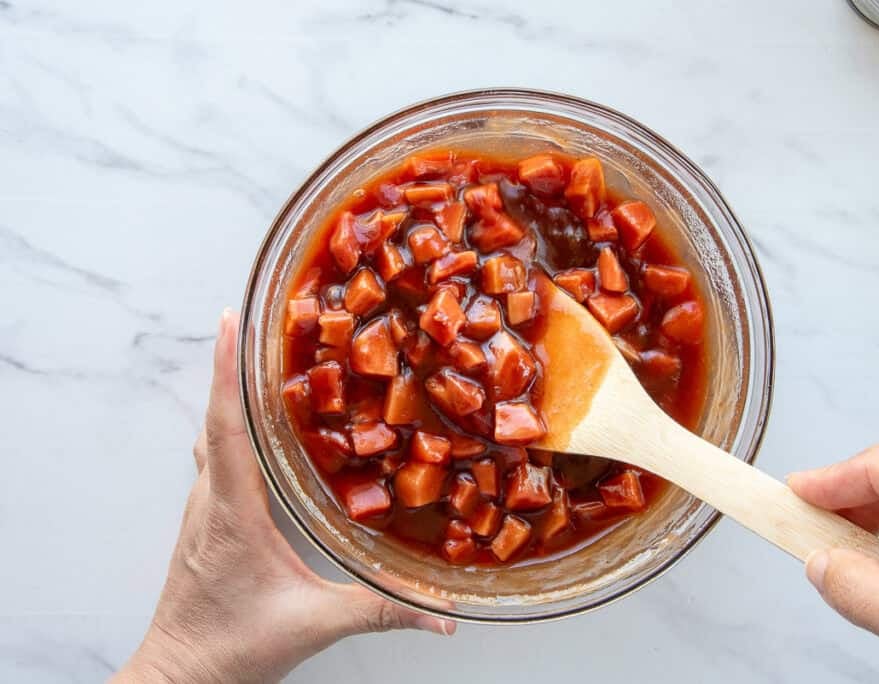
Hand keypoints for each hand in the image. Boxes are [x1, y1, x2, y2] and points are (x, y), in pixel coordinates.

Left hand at [113, 310, 452, 683]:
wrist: (179, 677)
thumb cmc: (231, 647)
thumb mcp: (315, 623)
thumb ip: (382, 611)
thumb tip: (441, 613)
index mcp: (232, 510)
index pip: (227, 425)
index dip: (228, 370)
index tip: (230, 321)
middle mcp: (210, 501)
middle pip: (217, 418)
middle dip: (235, 367)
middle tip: (258, 325)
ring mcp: (202, 512)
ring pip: (213, 439)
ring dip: (231, 398)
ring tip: (262, 364)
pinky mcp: (204, 524)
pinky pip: (215, 460)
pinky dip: (230, 430)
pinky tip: (255, 430)